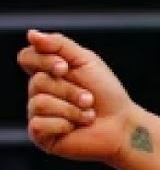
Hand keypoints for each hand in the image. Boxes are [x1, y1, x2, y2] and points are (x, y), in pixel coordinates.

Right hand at [16, 29, 138, 163]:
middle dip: (70, 90)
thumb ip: (59, 45)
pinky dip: (63, 124)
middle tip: (89, 98)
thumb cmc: (107, 94)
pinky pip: (39, 124)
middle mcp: (39, 92)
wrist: (122, 125)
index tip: (65, 67)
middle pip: (37, 81)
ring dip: (71, 108)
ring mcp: (38, 114)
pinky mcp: (40, 135)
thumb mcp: (86, 61)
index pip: (27, 57)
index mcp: (47, 72)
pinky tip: (74, 128)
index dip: (43, 61)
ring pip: (39, 103)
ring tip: (87, 114)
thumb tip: (31, 34)